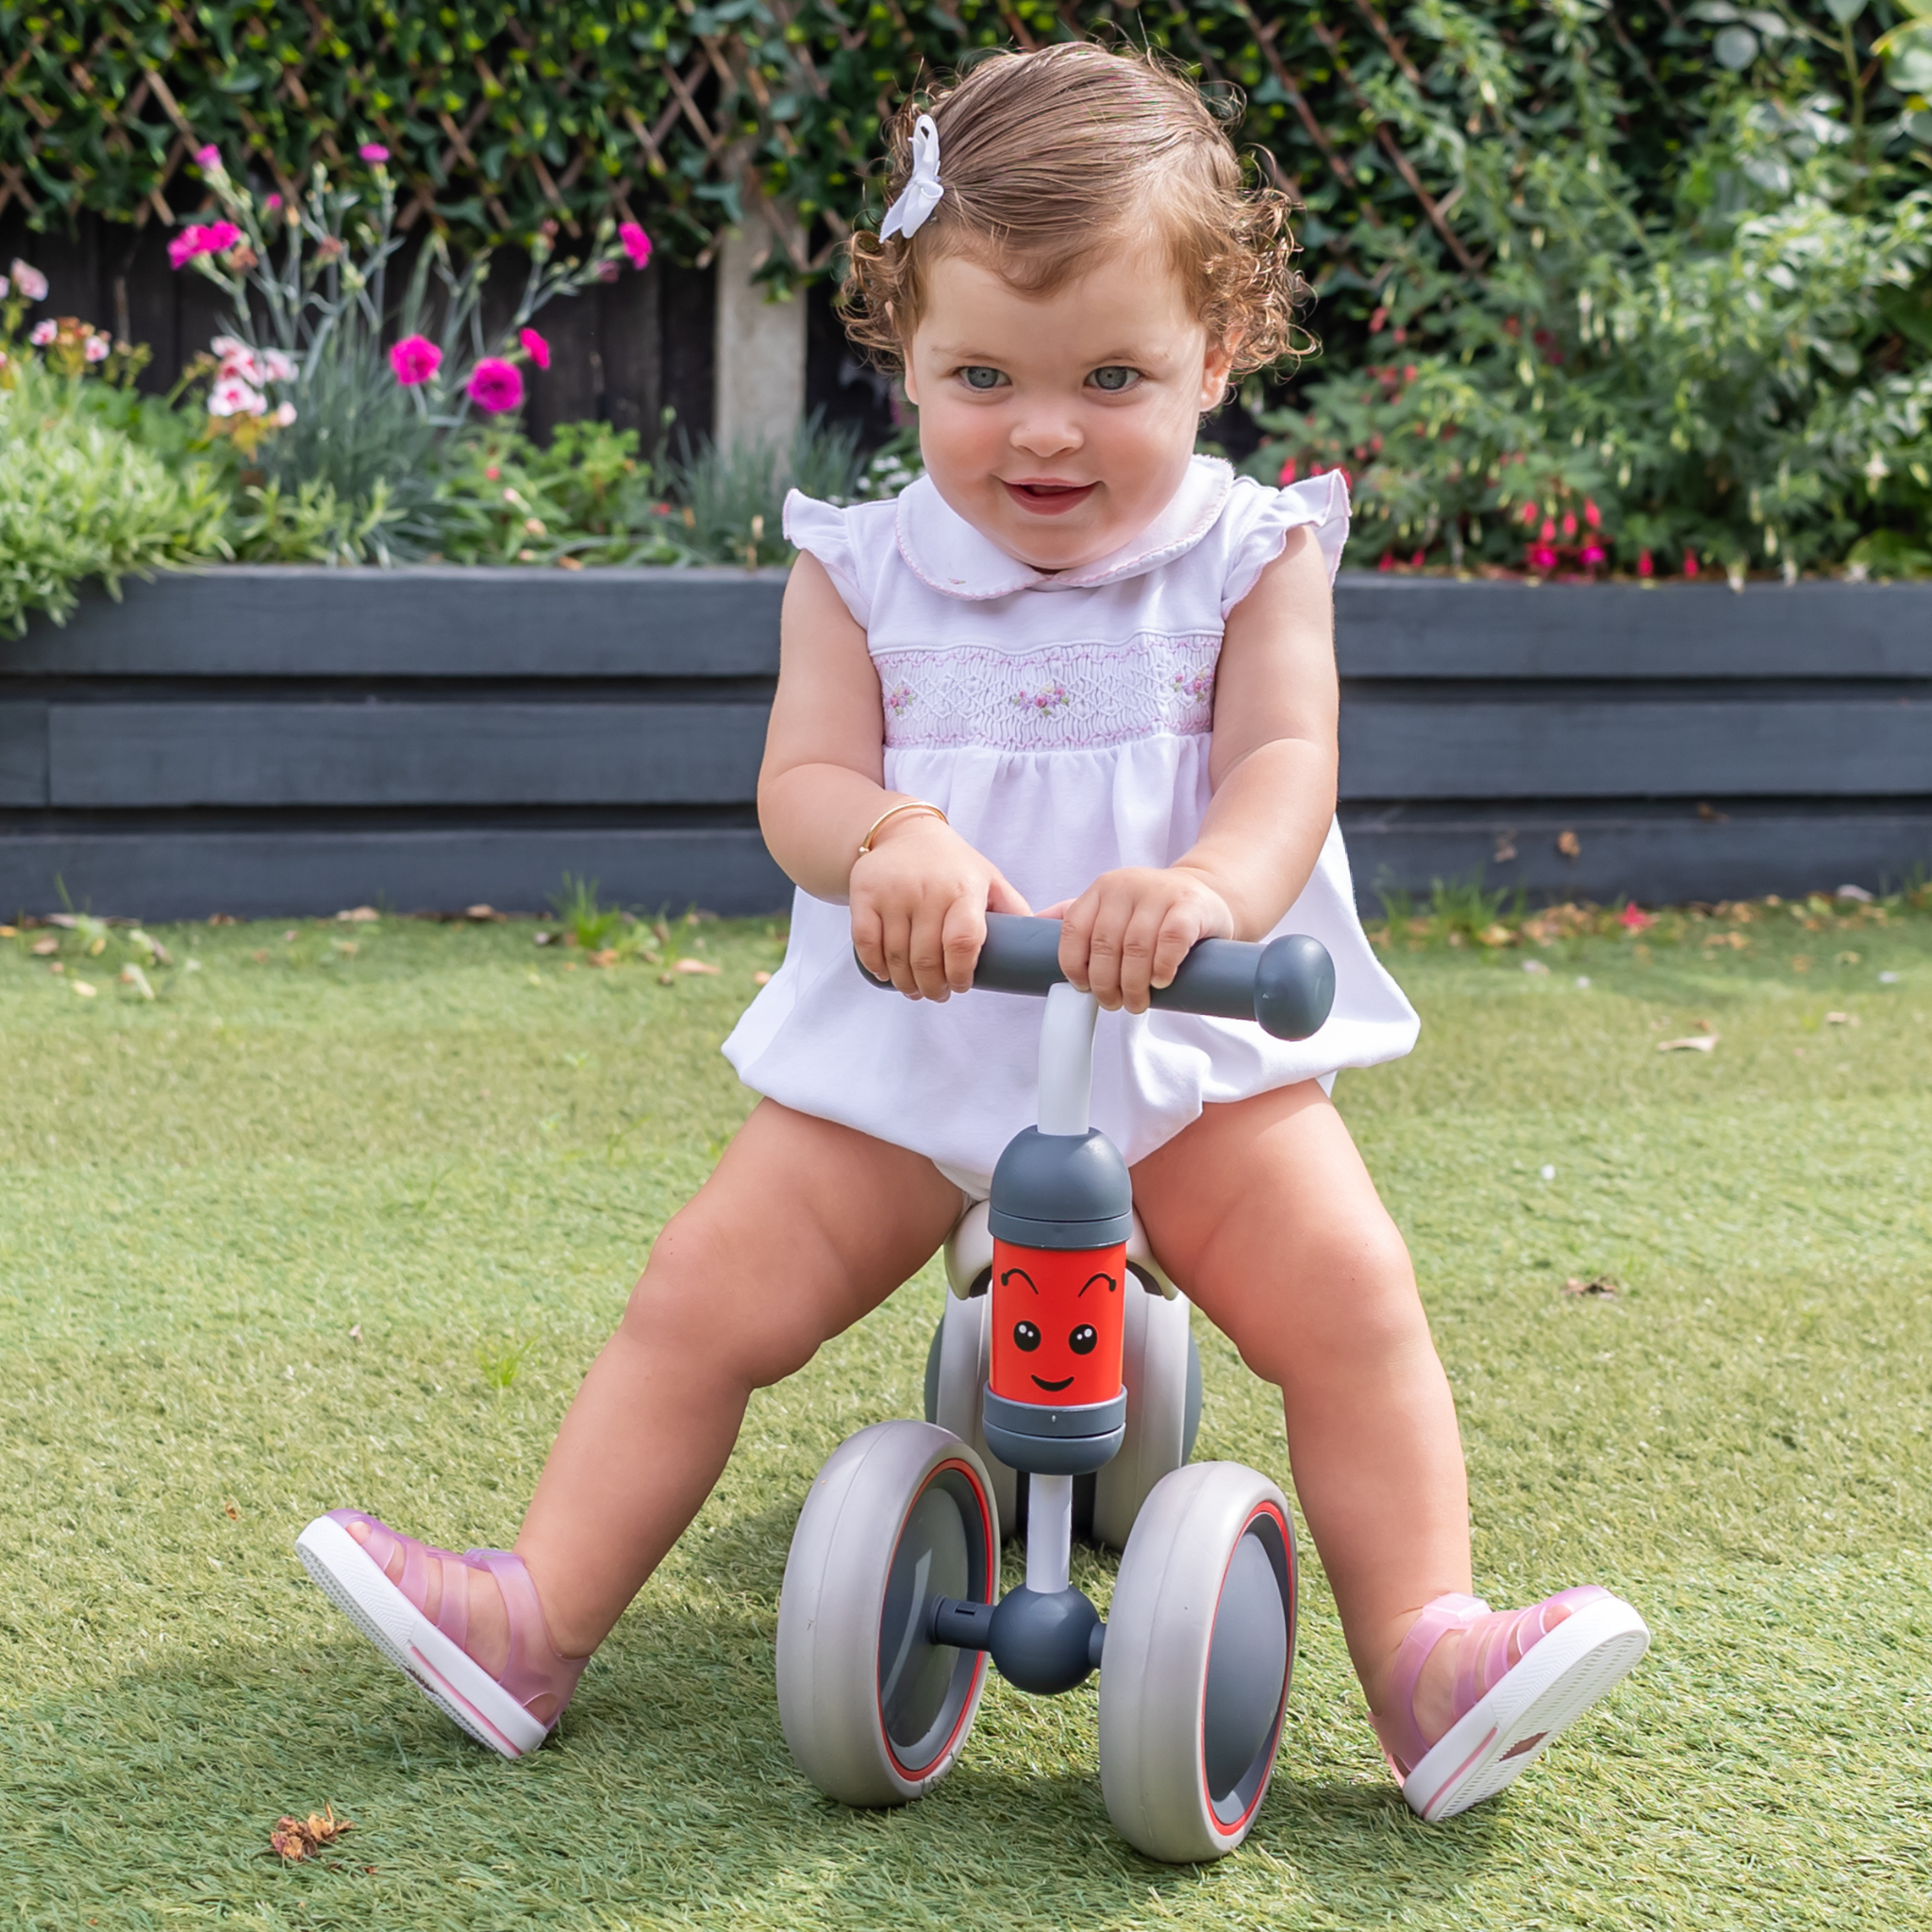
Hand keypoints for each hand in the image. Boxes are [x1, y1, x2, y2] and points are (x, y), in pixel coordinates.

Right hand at [850, 815, 1031, 1000]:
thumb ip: (1013, 910)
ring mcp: (894, 891)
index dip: (961, 974)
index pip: (963, 942)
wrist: (906, 832)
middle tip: (936, 994)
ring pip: (896, 956)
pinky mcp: (865, 893)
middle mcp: (929, 890)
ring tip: (914, 990)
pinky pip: (866, 942)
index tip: (960, 986)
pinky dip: (875, 966)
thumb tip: (1038, 943)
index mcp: (965, 889)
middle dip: (932, 987)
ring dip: (906, 983)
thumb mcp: (989, 879)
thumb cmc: (954, 864)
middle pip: (927, 958)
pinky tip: (886, 975)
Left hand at [1055, 866, 1235, 1012]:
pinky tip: (1160, 981)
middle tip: (1113, 1004)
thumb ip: (1077, 916)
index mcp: (1101, 889)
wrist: (1207, 894)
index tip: (1082, 988)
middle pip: (1105, 944)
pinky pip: (1171, 940)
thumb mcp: (1112, 907)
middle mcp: (1127, 886)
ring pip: (1136, 947)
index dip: (1074, 965)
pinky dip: (1162, 967)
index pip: (1074, 929)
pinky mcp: (1190, 906)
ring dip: (1133, 984)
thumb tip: (1031, 929)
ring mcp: (1160, 894)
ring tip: (1136, 1003)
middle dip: (1105, 983)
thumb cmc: (1152, 911)